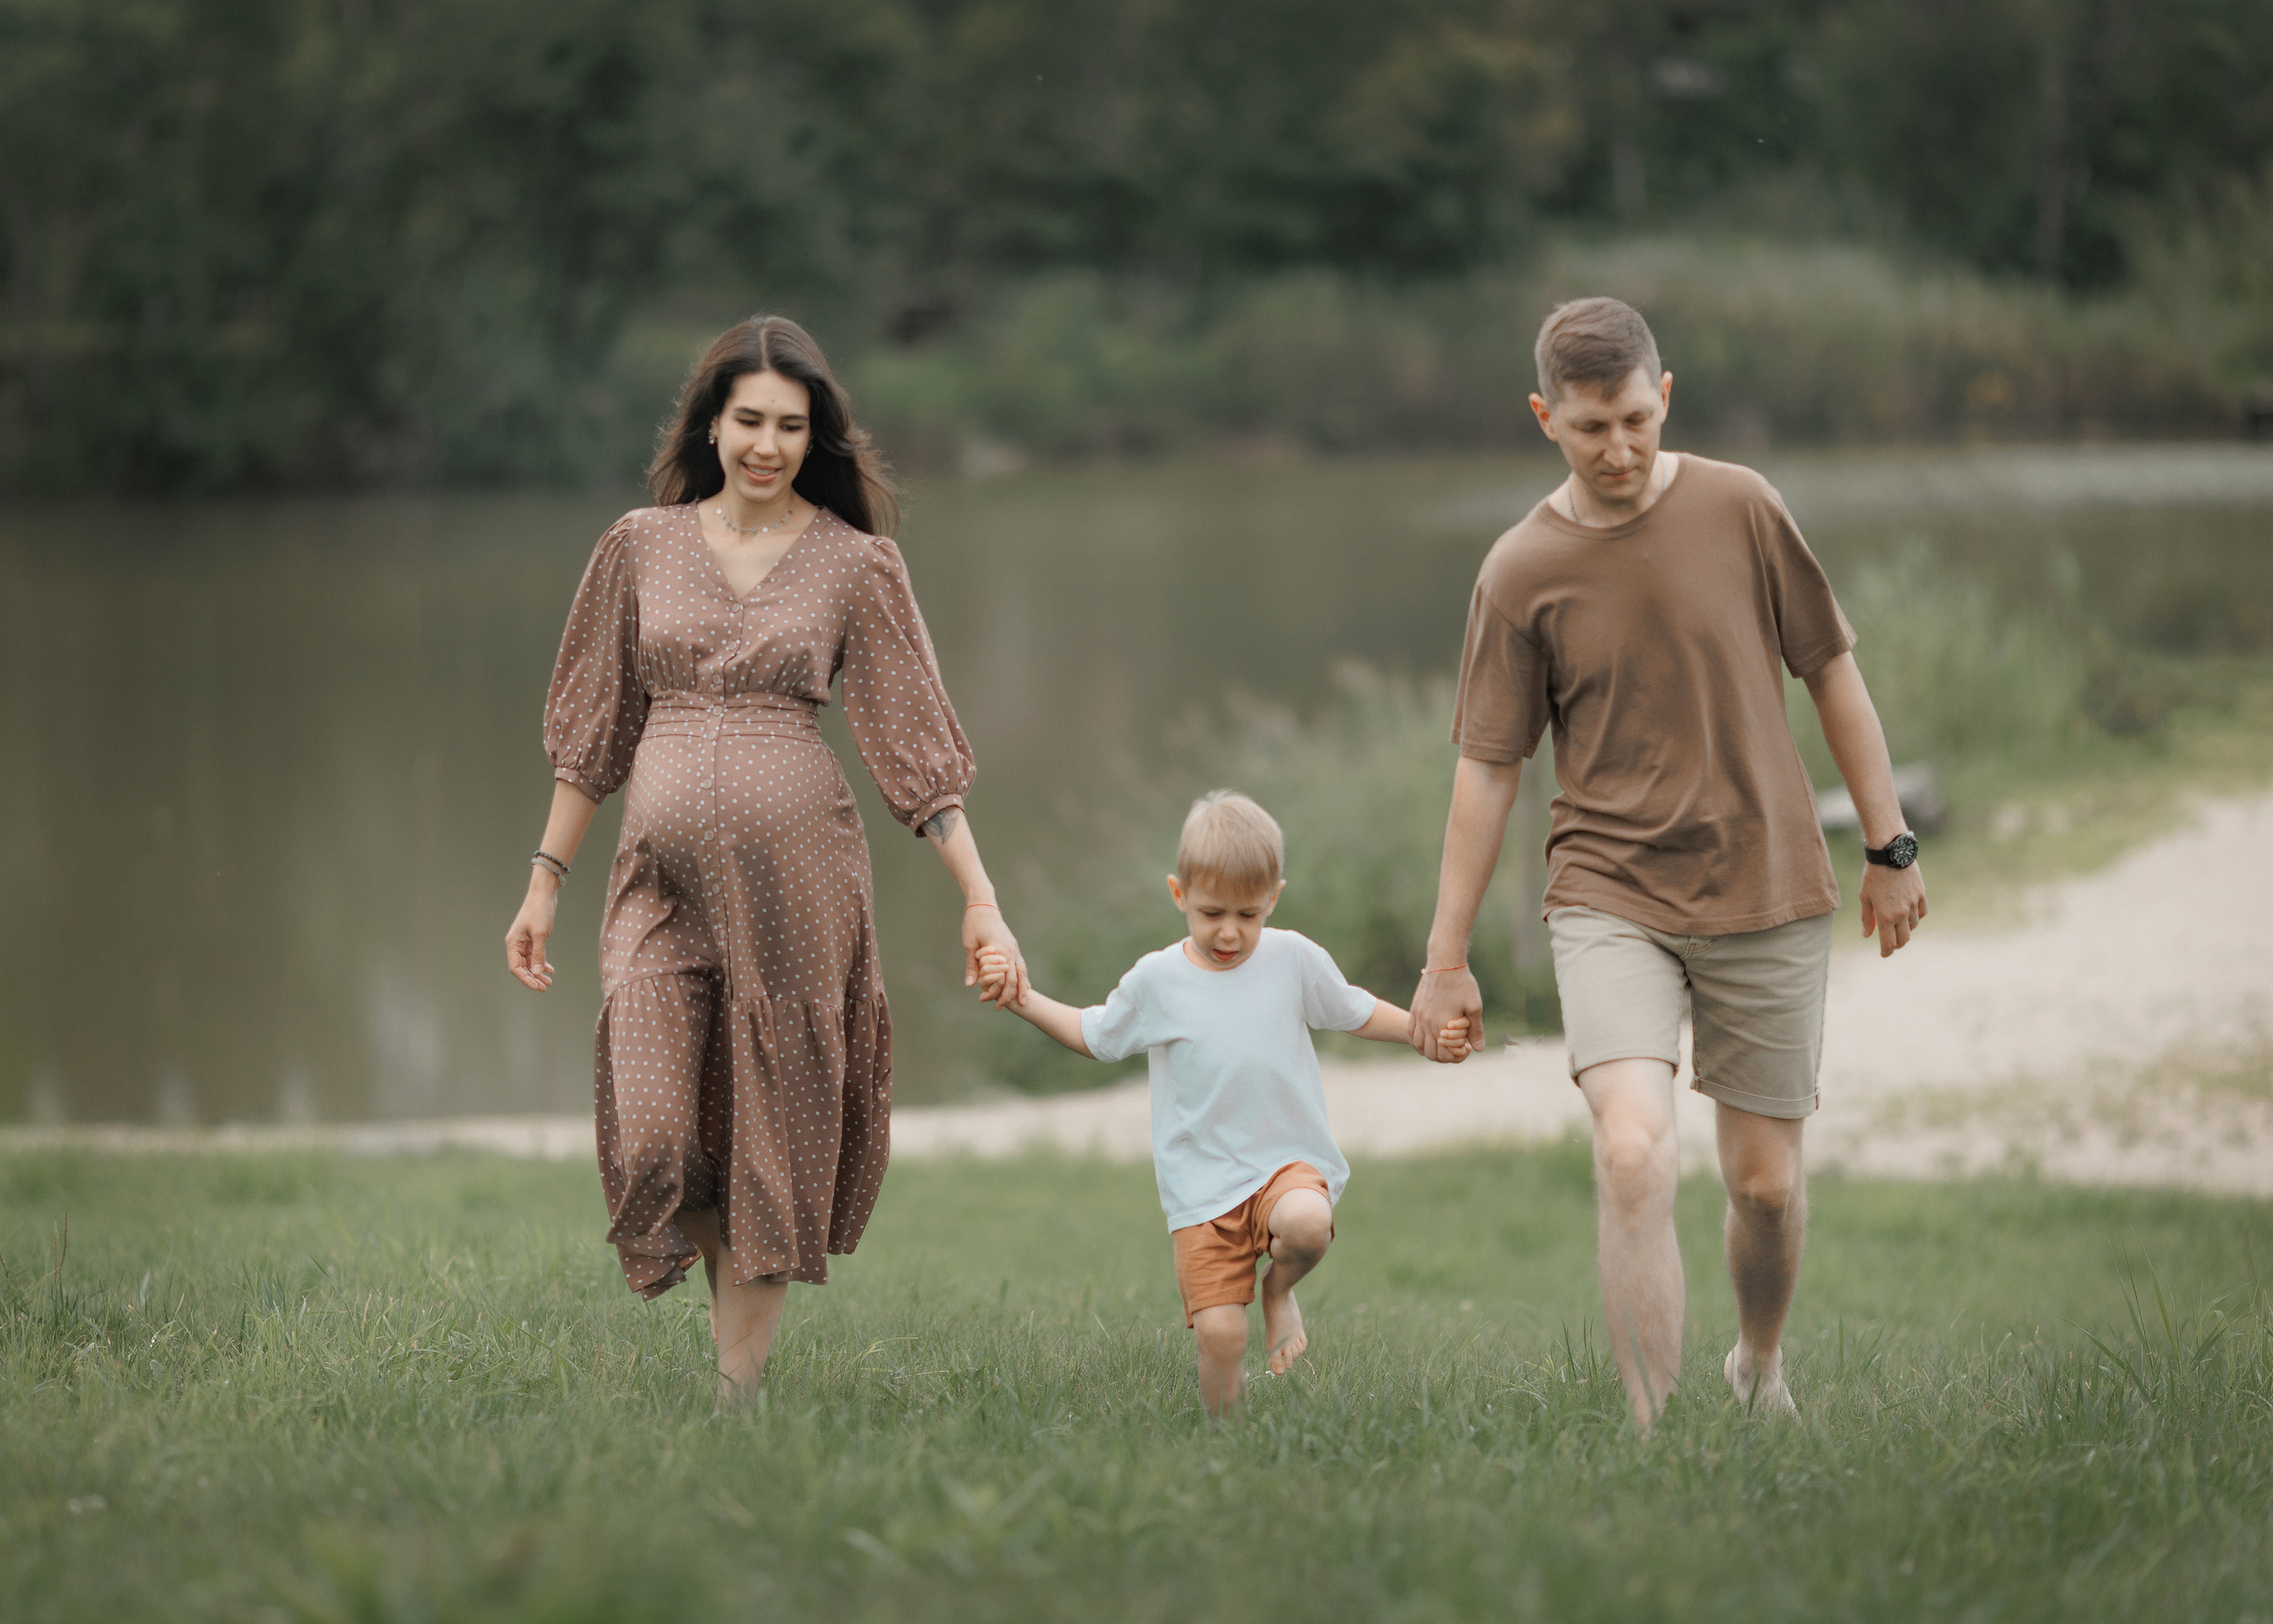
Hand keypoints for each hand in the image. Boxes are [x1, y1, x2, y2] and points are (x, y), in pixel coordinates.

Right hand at [505, 873, 559, 989]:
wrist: (544, 894)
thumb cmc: (539, 911)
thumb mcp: (540, 934)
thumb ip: (538, 954)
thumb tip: (537, 972)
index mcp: (513, 943)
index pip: (515, 967)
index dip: (525, 979)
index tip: (537, 987)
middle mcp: (516, 944)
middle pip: (522, 967)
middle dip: (533, 978)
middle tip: (545, 988)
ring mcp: (524, 941)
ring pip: (530, 962)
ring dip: (538, 972)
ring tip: (549, 982)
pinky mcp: (533, 938)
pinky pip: (535, 955)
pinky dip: (542, 962)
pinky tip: (550, 970)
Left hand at [963, 905, 1028, 1009]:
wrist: (984, 905)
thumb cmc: (973, 924)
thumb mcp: (969, 944)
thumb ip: (972, 965)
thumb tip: (970, 985)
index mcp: (999, 951)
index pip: (1002, 978)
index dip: (995, 992)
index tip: (985, 1001)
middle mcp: (1010, 951)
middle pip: (1015, 979)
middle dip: (1009, 995)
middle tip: (1000, 1007)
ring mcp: (1014, 948)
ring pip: (1023, 972)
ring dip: (1022, 988)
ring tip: (1022, 1002)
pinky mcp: (1014, 946)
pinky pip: (1022, 965)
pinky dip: (1023, 977)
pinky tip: (1024, 985)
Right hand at [1410, 967, 1481, 1062]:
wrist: (1445, 964)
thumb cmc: (1462, 984)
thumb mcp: (1474, 1007)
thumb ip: (1475, 1030)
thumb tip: (1478, 1049)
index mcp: (1443, 1026)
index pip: (1446, 1054)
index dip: (1458, 1056)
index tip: (1466, 1047)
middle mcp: (1428, 1024)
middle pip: (1431, 1054)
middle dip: (1444, 1057)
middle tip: (1455, 1049)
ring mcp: (1419, 1017)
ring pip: (1418, 1046)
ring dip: (1429, 1051)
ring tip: (1441, 1046)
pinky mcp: (1415, 1010)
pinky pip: (1410, 1033)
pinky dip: (1417, 1041)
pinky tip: (1426, 1039)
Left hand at [1859, 859, 1926, 957]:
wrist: (1891, 854)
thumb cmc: (1873, 876)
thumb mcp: (1865, 897)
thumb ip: (1867, 918)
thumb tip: (1867, 935)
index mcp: (1885, 916)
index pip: (1888, 943)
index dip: (1886, 952)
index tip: (1884, 954)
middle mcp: (1901, 914)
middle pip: (1903, 939)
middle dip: (1897, 944)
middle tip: (1891, 943)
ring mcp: (1913, 904)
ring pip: (1914, 926)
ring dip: (1906, 930)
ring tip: (1898, 926)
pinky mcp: (1922, 895)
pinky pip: (1922, 913)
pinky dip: (1917, 917)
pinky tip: (1910, 914)